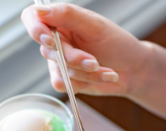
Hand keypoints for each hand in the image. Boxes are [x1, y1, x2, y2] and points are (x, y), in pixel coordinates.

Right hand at [21, 3, 150, 95]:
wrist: (134, 70)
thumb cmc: (117, 42)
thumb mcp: (94, 25)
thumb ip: (66, 15)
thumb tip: (39, 11)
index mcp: (60, 20)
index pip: (32, 18)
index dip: (35, 28)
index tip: (49, 39)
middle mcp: (56, 40)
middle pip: (48, 49)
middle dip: (73, 58)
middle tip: (94, 61)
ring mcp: (59, 61)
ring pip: (58, 69)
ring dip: (85, 71)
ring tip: (104, 67)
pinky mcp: (66, 79)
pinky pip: (61, 84)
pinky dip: (85, 82)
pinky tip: (101, 76)